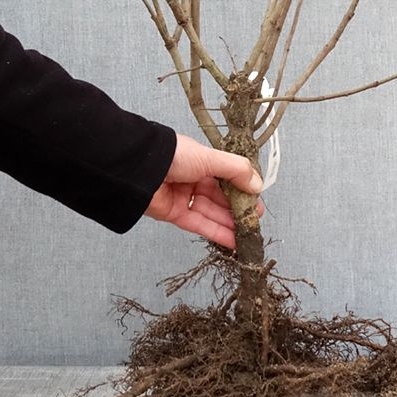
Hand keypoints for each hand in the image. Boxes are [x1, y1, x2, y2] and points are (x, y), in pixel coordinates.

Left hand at [144, 133, 263, 248]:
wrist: (139, 168)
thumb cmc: (174, 156)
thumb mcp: (210, 158)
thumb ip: (236, 171)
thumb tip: (258, 185)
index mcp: (203, 161)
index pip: (228, 178)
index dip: (243, 190)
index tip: (257, 202)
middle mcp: (194, 179)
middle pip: (221, 198)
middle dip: (238, 210)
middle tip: (254, 222)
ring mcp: (185, 197)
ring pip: (212, 213)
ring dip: (230, 224)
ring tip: (248, 235)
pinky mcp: (175, 214)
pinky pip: (200, 225)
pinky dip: (216, 232)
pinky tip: (233, 240)